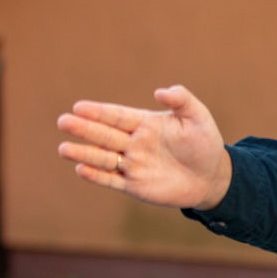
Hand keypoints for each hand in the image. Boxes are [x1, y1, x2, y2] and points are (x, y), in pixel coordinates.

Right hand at [57, 85, 232, 209]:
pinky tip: (81, 169)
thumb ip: (181, 100)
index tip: (79, 107)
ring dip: (83, 153)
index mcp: (144, 124)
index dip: (98, 112)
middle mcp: (133, 143)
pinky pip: (112, 180)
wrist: (213, 177)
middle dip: (84, 129)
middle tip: (63, 121)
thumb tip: (160, 91)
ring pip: (103, 158)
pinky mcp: (135, 186)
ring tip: (63, 148)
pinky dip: (97, 176)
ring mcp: (133, 165)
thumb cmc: (205, 143)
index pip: (116, 116)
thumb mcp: (198, 117)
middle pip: (104, 135)